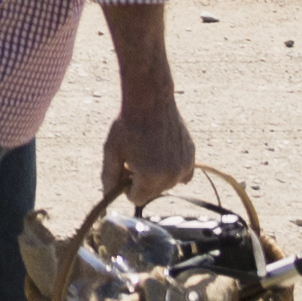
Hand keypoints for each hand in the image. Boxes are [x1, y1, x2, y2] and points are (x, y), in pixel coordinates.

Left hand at [103, 86, 197, 204]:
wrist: (150, 100)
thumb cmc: (127, 125)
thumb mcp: (111, 151)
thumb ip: (109, 177)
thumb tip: (109, 196)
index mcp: (150, 176)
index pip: (137, 199)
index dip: (127, 186)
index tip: (125, 169)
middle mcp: (171, 175)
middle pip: (152, 194)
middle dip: (141, 181)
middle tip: (135, 158)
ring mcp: (184, 166)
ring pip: (167, 185)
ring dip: (157, 176)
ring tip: (147, 152)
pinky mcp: (192, 157)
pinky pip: (183, 175)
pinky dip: (172, 170)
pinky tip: (162, 155)